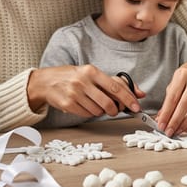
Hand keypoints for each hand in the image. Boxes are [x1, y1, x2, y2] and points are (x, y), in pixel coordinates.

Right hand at [28, 65, 142, 117]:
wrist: (46, 81)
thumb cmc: (73, 77)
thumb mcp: (92, 74)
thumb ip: (116, 83)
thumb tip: (139, 93)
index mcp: (91, 71)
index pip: (115, 87)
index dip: (128, 98)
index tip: (136, 106)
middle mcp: (83, 81)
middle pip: (108, 103)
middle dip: (115, 110)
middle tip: (114, 110)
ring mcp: (74, 94)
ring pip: (97, 111)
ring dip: (100, 111)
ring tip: (93, 103)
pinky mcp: (67, 104)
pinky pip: (86, 115)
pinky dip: (89, 113)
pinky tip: (84, 106)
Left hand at [156, 57, 186, 135]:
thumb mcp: (175, 82)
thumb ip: (168, 99)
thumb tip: (160, 117)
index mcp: (182, 75)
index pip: (173, 97)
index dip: (166, 113)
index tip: (161, 124)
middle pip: (185, 104)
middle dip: (175, 120)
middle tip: (169, 131)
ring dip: (186, 123)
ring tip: (178, 131)